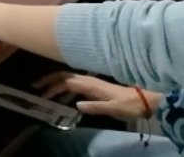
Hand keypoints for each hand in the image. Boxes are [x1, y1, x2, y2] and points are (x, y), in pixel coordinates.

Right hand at [35, 73, 158, 120]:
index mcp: (91, 84)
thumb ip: (95, 106)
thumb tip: (75, 104)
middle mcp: (90, 80)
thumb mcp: (113, 108)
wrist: (145, 99)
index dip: (52, 85)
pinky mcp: (96, 87)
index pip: (66, 81)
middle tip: (37, 86)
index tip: (41, 91)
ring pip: (69, 79)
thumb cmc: (129, 104)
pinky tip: (64, 95)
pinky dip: (65, 87)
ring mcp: (93, 83)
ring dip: (56, 84)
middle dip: (50, 80)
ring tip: (47, 91)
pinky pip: (76, 84)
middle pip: (65, 76)